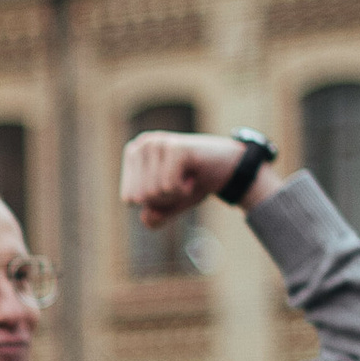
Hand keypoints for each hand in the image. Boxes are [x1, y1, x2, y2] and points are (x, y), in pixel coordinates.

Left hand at [120, 129, 278, 225]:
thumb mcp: (169, 206)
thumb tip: (149, 214)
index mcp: (133, 154)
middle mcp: (142, 144)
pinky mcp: (175, 148)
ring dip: (175, 195)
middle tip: (181, 183)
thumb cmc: (194, 184)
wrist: (230, 169)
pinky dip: (184, 191)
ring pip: (152, 193)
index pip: (129, 198)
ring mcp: (157, 143)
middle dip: (164, 200)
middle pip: (139, 197)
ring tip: (187, 179)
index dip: (154, 202)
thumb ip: (152, 217)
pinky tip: (193, 176)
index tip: (171, 185)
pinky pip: (168, 188)